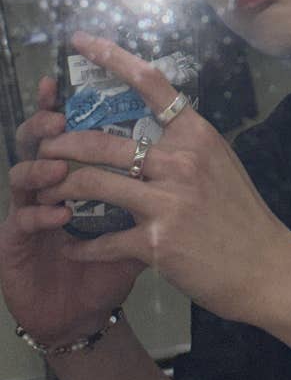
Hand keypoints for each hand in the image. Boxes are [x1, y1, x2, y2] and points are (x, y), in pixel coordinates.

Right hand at [0, 78, 142, 346]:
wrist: (84, 314)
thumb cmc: (113, 263)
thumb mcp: (141, 222)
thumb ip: (154, 186)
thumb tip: (184, 148)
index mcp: (77, 171)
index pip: (71, 125)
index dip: (64, 99)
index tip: (71, 64)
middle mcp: (48, 184)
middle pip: (38, 140)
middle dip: (47, 124)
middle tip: (58, 118)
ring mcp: (27, 211)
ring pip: (21, 175)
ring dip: (40, 167)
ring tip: (56, 167)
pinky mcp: (14, 245)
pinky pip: (21, 221)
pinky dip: (40, 215)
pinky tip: (59, 215)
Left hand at [36, 32, 290, 326]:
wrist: (266, 265)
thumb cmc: (242, 212)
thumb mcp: (220, 162)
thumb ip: (184, 144)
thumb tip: (152, 129)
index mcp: (196, 134)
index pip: (150, 82)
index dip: (110, 56)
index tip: (80, 40)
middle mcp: (181, 160)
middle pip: (103, 141)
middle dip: (62, 143)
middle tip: (44, 147)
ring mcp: (168, 201)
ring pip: (94, 185)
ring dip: (61, 187)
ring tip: (45, 190)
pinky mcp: (157, 241)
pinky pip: (104, 240)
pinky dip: (82, 244)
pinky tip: (71, 245)